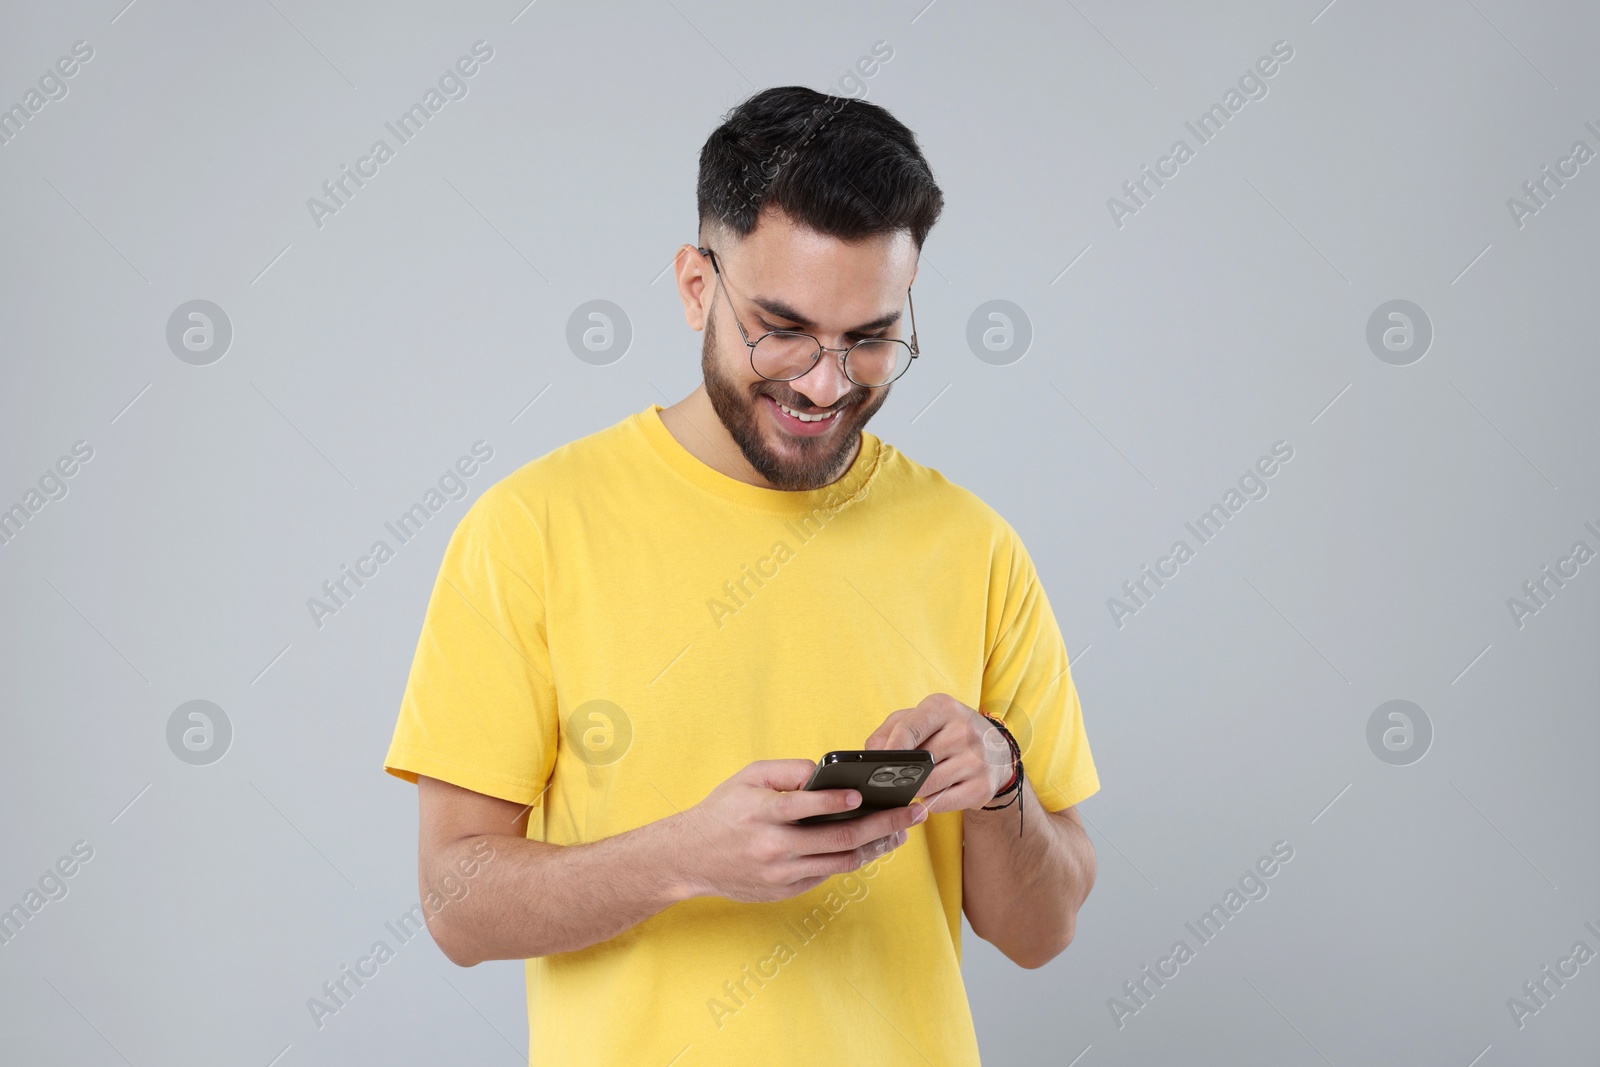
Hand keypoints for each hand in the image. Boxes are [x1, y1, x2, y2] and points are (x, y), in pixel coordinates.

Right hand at [676, 760, 923, 903]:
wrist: (691, 858)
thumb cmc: (723, 810)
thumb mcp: (747, 778)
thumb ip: (787, 771)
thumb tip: (825, 771)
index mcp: (763, 813)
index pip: (806, 806)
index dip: (838, 801)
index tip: (865, 794)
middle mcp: (775, 847)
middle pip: (840, 838)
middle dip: (884, 824)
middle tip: (913, 812)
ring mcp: (783, 874)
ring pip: (842, 861)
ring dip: (878, 846)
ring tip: (902, 832)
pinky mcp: (786, 890)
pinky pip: (828, 873)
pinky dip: (852, 858)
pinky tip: (872, 844)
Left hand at [864, 694, 1013, 816]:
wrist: (996, 750)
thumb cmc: (947, 731)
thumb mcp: (921, 718)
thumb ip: (889, 730)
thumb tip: (871, 753)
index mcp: (943, 708)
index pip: (911, 728)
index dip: (891, 748)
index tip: (876, 764)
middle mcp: (964, 731)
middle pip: (919, 762)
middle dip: (898, 775)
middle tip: (885, 781)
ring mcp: (976, 760)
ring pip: (929, 785)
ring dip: (913, 790)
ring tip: (908, 786)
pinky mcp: (982, 786)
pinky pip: (942, 802)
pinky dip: (929, 803)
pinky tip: (928, 796)